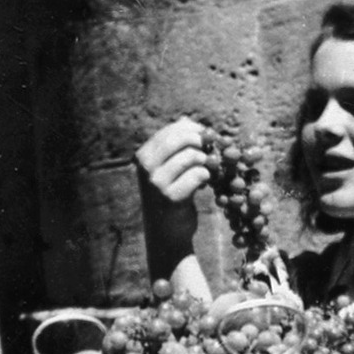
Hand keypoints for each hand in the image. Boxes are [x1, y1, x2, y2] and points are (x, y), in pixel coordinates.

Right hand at [136, 118, 210, 267]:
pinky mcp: (172, 198)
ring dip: (205, 162)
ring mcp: (157, 183)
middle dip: (200, 142)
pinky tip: (203, 184)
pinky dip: (206, 177)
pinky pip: (198, 175)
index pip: (170, 131)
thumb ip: (174, 147)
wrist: (167, 233)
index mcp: (143, 156)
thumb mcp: (166, 169)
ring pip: (192, 157)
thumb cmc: (170, 196)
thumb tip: (187, 120)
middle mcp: (146, 168)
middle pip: (181, 139)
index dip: (192, 129)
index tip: (206, 135)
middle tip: (211, 150)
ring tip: (206, 171)